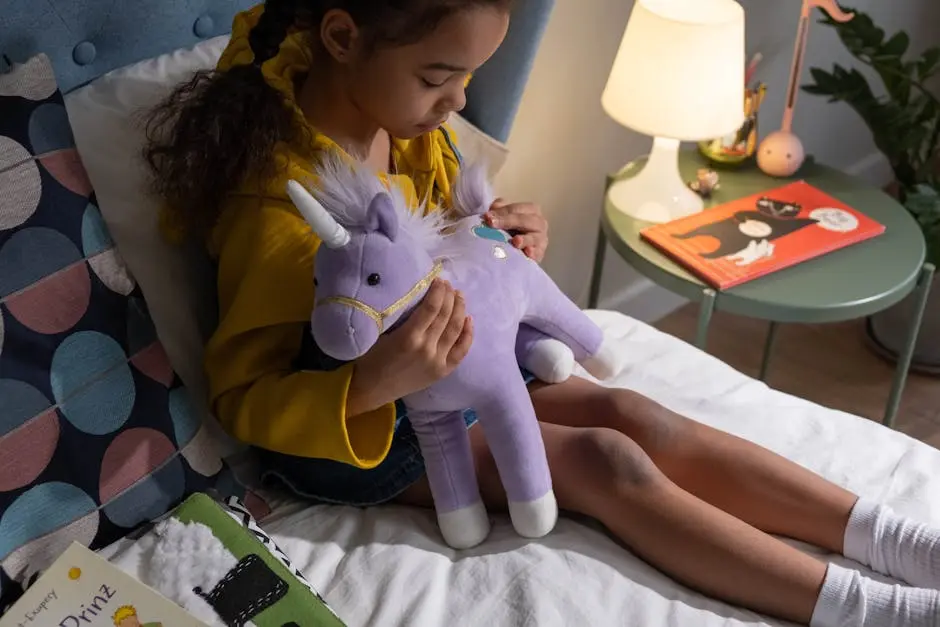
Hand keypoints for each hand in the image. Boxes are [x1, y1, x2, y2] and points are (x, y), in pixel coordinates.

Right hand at [347, 278, 472, 415]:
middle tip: (449, 285)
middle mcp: (426, 348)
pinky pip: (461, 350)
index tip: (438, 279)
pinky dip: (468, 333)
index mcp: (408, 337)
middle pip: (445, 315)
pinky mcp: (443, 371)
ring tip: (459, 296)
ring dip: (460, 309)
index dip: (438, 291)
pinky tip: (469, 319)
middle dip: (450, 296)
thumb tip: (419, 295)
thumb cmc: (371, 357)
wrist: (372, 389)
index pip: (431, 307)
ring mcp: (437, 361)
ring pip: (455, 329)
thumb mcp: (381, 332)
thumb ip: (402, 316)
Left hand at [484, 199, 548, 261]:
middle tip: (492, 224)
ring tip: (516, 241)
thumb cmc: (510, 229)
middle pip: (525, 220)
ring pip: (534, 237)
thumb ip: (498, 210)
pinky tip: (528, 252)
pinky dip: (534, 253)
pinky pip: (538, 253)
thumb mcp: (503, 216)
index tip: (487, 217)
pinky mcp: (540, 253)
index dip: (501, 212)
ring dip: (525, 239)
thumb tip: (491, 213)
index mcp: (531, 210)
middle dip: (509, 221)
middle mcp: (539, 222)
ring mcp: (541, 239)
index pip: (516, 209)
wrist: (517, 248)